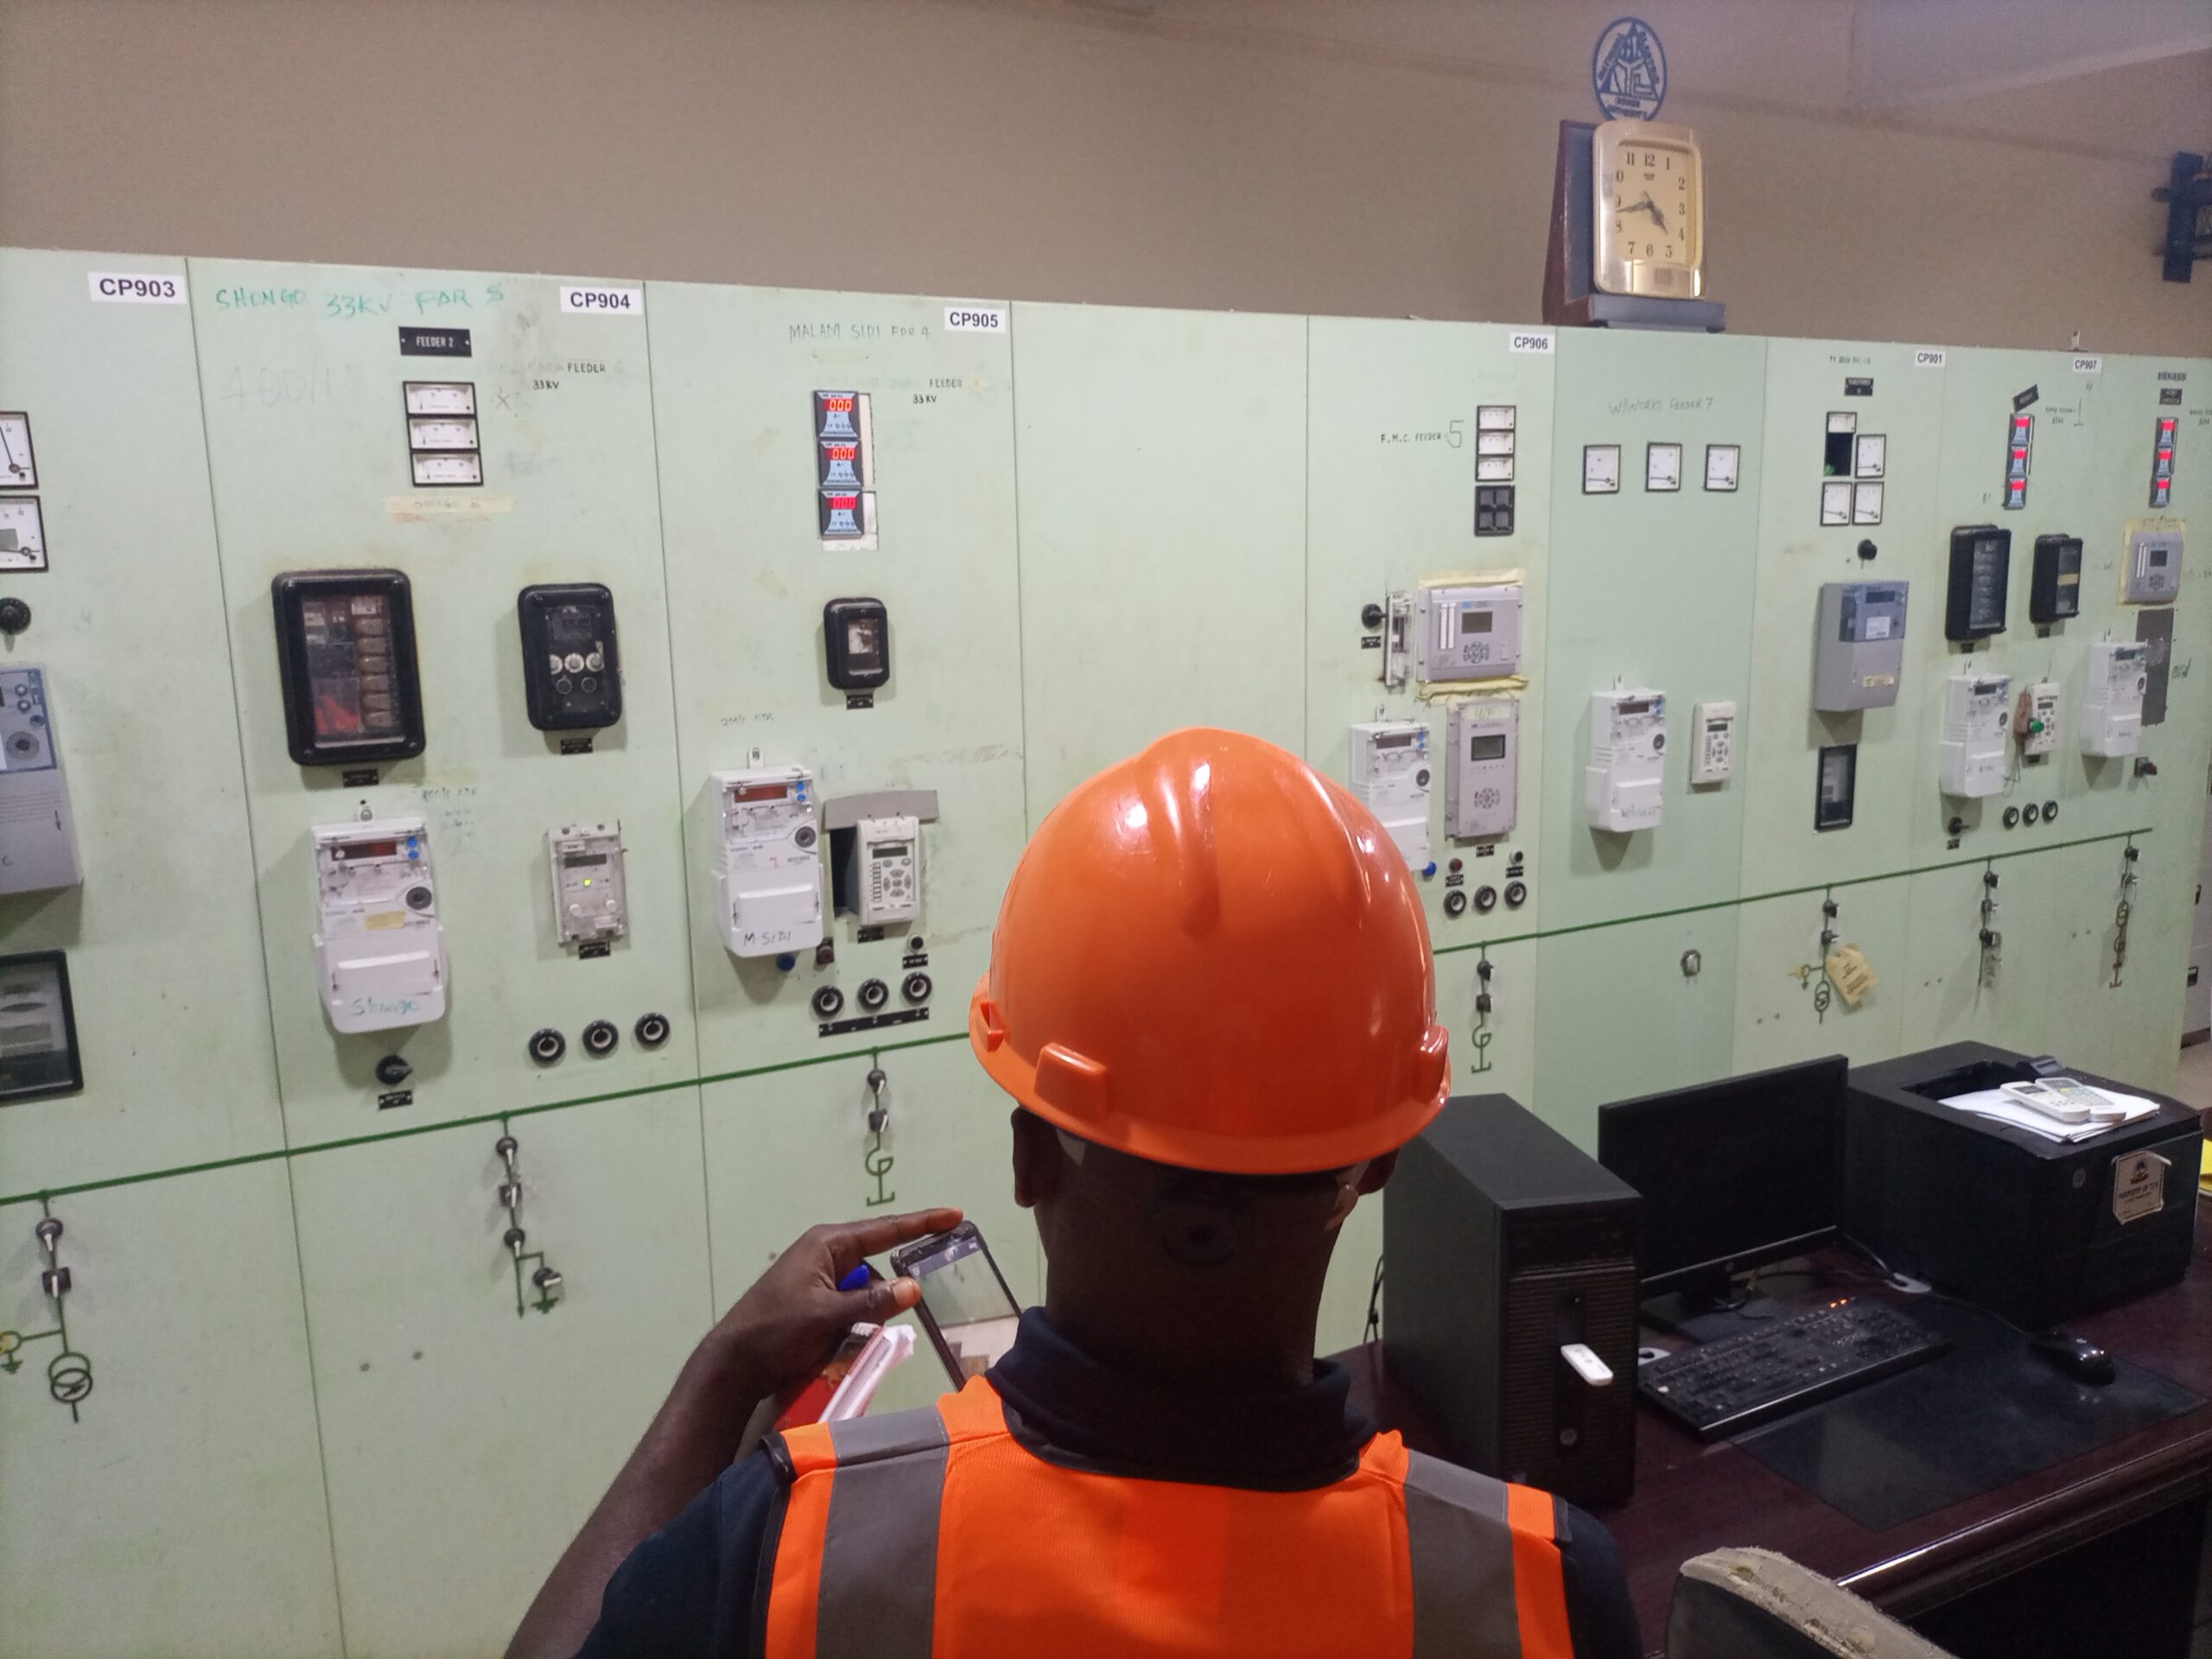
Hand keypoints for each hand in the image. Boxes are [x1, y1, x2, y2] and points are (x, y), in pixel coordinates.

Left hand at [699, 1206, 964, 1401]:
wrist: (734, 1364)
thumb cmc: (776, 1331)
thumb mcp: (827, 1316)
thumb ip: (873, 1302)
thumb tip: (914, 1287)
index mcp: (827, 1245)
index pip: (885, 1230)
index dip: (923, 1223)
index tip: (955, 1215)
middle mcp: (826, 1256)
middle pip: (877, 1266)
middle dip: (887, 1291)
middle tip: (896, 1310)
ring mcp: (820, 1281)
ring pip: (866, 1293)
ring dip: (869, 1316)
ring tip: (849, 1341)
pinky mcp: (816, 1304)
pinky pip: (851, 1309)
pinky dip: (856, 1326)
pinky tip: (846, 1346)